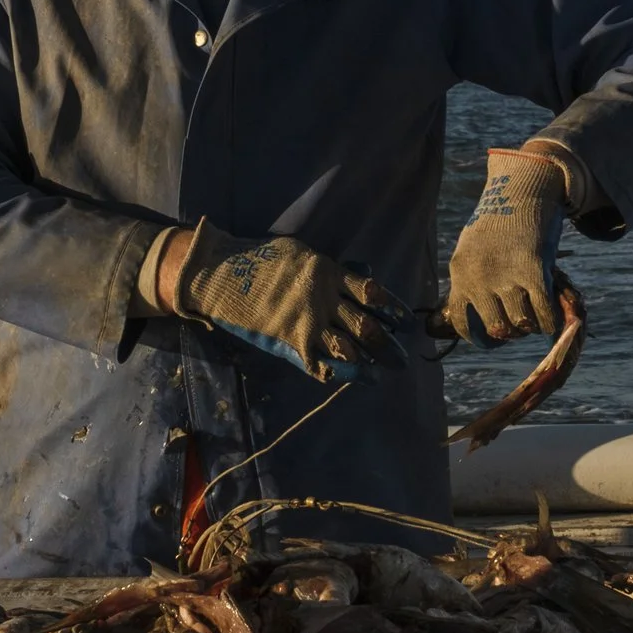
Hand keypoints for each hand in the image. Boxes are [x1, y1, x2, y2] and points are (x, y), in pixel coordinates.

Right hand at [164, 220, 407, 383]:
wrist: (225, 275)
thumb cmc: (265, 261)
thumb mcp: (303, 255)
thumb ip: (332, 270)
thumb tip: (361, 274)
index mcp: (329, 272)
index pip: (372, 293)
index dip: (393, 309)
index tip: (407, 322)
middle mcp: (324, 299)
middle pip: (367, 325)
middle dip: (388, 345)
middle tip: (401, 359)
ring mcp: (308, 321)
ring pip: (349, 346)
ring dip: (370, 361)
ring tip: (381, 371)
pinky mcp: (292, 339)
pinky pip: (322, 361)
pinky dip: (340, 371)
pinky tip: (354, 378)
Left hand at [436, 147, 568, 345]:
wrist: (521, 190)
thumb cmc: (498, 222)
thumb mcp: (471, 248)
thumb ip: (472, 278)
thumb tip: (482, 317)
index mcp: (459, 272)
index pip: (462, 323)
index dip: (480, 337)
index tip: (493, 338)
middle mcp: (479, 277)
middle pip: (497, 327)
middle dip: (511, 332)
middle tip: (520, 325)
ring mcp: (506, 275)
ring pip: (521, 323)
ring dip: (531, 326)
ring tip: (536, 319)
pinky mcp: (533, 271)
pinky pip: (543, 313)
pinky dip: (550, 321)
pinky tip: (552, 318)